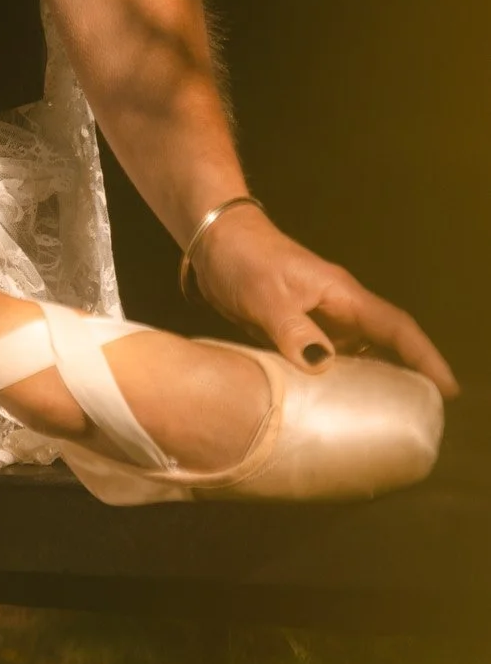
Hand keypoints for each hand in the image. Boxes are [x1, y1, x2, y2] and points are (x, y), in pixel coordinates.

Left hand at [190, 202, 457, 395]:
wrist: (216, 241)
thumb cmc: (243, 259)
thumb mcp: (266, 295)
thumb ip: (293, 329)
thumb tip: (322, 362)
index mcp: (342, 295)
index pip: (396, 327)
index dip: (425, 357)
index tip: (448, 389)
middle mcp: (340, 308)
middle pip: (387, 345)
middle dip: (410, 376)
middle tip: (425, 417)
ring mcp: (321, 319)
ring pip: (361, 354)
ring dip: (377, 381)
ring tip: (390, 421)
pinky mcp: (301, 328)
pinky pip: (332, 358)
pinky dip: (342, 380)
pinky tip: (340, 405)